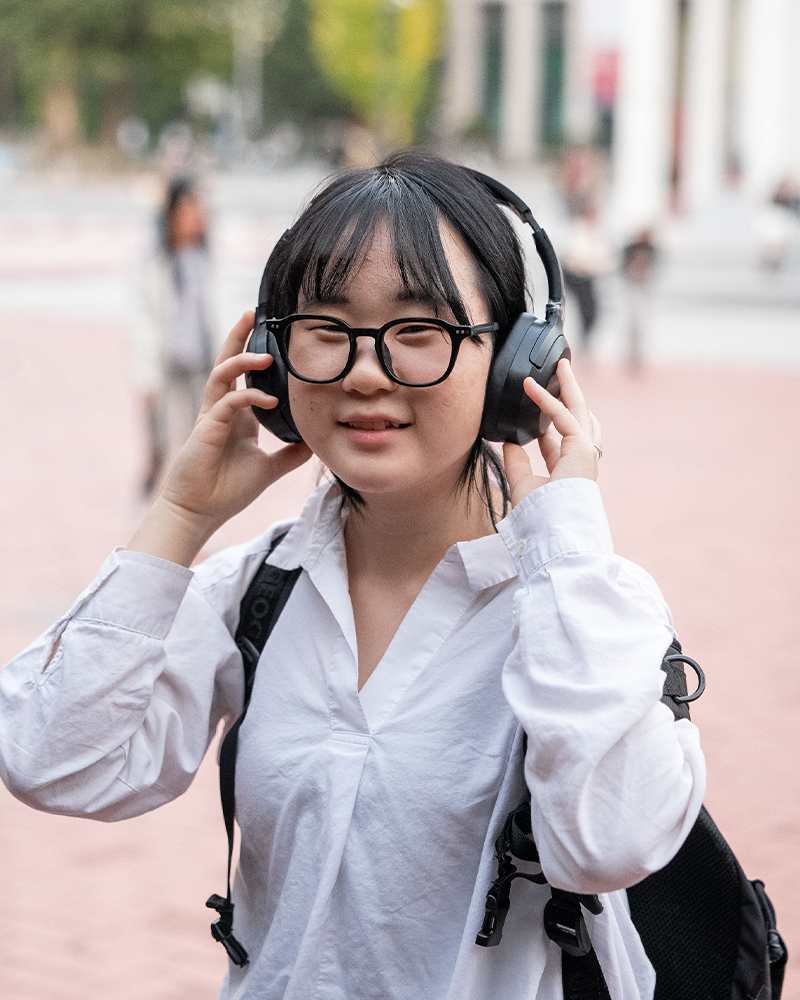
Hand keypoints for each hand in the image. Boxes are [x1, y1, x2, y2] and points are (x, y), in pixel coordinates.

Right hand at [129, 312, 310, 564]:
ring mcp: (211, 418)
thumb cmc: (227, 491)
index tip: (273, 336)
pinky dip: (248, 398)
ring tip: (266, 355)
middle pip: (226, 364)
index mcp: (235, 416)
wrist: (199, 513)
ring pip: (221, 376)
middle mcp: (221, 410)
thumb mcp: (269, 469)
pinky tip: (269, 399)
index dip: (255, 355)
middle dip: (237, 337)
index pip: (243, 376)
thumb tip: (316, 443)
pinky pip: (227, 404)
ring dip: (242, 361)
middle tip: (253, 313)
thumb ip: (289, 454)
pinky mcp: (206, 431)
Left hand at [503, 358, 600, 507]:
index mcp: (568, 470)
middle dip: (569, 394)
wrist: (551, 527)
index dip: (547, 422)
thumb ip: (517, 462)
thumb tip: (508, 441)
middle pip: (577, 418)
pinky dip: (546, 400)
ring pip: (579, 410)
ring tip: (560, 365)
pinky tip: (531, 386)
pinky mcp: (582, 448)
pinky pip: (563, 416)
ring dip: (569, 386)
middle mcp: (581, 459)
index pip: (560, 439)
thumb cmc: (539, 514)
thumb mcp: (522, 483)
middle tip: (561, 372)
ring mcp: (585, 452)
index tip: (533, 409)